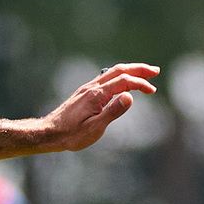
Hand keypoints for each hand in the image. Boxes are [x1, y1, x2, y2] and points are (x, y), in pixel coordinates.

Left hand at [36, 63, 160, 153]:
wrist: (48, 133)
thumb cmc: (71, 134)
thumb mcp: (95, 128)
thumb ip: (113, 111)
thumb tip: (130, 96)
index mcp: (97, 95)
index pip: (124, 82)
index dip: (140, 83)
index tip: (152, 90)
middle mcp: (92, 87)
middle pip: (119, 71)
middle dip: (138, 69)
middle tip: (155, 71)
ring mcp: (87, 89)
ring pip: (112, 73)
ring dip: (129, 71)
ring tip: (143, 74)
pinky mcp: (84, 93)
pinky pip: (105, 79)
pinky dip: (119, 76)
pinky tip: (122, 83)